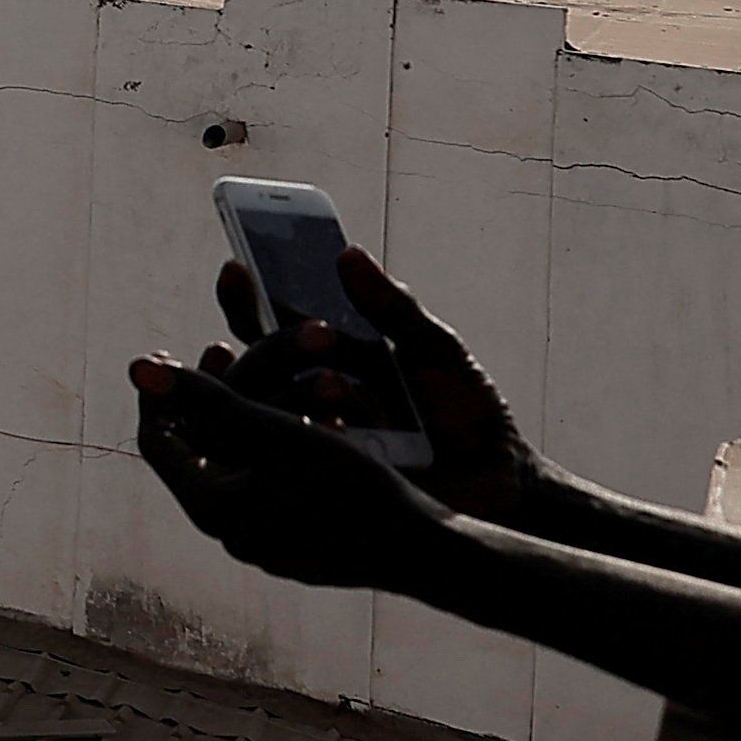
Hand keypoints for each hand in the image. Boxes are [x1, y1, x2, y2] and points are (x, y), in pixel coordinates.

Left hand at [128, 355, 440, 590]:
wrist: (422, 551)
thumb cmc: (350, 491)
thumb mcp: (275, 432)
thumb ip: (206, 399)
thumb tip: (137, 369)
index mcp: (214, 507)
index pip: (159, 442)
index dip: (160, 393)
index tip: (170, 352)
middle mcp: (232, 530)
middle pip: (200, 449)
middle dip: (211, 393)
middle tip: (217, 348)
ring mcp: (267, 539)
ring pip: (242, 459)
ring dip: (252, 409)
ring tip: (265, 368)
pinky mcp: (300, 538)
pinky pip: (274, 479)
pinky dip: (280, 438)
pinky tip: (306, 409)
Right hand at [204, 253, 541, 523]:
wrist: (502, 481)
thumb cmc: (467, 411)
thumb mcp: (434, 348)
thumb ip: (392, 306)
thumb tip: (347, 254)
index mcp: (329, 360)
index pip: (264, 324)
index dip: (242, 297)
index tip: (237, 268)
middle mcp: (310, 399)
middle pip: (255, 366)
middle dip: (279, 344)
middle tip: (323, 333)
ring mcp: (314, 444)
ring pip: (264, 412)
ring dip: (295, 390)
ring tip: (340, 385)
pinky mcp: (326, 486)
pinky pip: (292, 460)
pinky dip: (312, 436)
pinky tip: (339, 431)